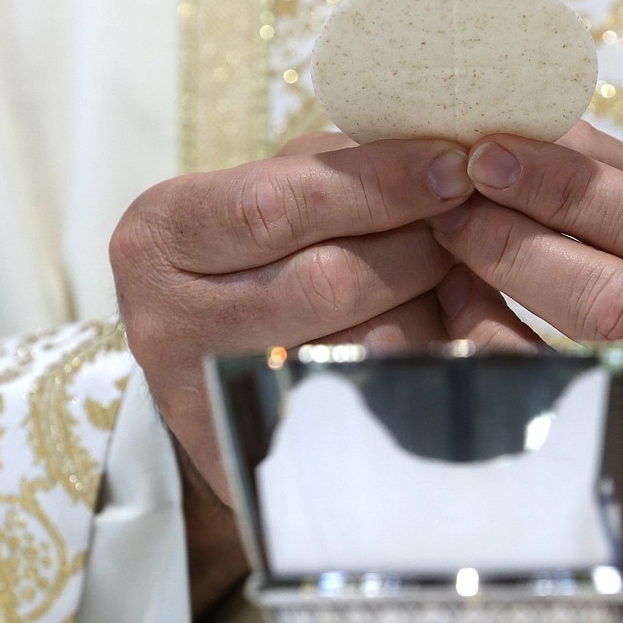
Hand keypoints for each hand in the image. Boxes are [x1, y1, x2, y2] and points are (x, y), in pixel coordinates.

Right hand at [111, 133, 490, 613]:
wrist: (216, 366)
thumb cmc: (257, 255)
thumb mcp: (272, 191)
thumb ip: (338, 172)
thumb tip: (444, 171)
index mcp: (160, 237)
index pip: (279, 207)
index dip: (379, 184)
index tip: (453, 166)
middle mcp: (167, 324)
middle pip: (327, 281)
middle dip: (417, 248)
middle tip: (462, 230)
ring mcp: (211, 399)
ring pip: (358, 348)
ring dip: (428, 309)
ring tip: (450, 280)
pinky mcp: (258, 456)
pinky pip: (369, 405)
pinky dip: (421, 363)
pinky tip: (442, 337)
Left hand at [427, 122, 622, 496]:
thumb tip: (528, 122)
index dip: (569, 186)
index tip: (491, 152)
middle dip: (525, 236)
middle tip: (455, 199)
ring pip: (593, 353)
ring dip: (509, 284)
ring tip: (454, 239)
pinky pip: (559, 402)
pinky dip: (498, 346)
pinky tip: (461, 304)